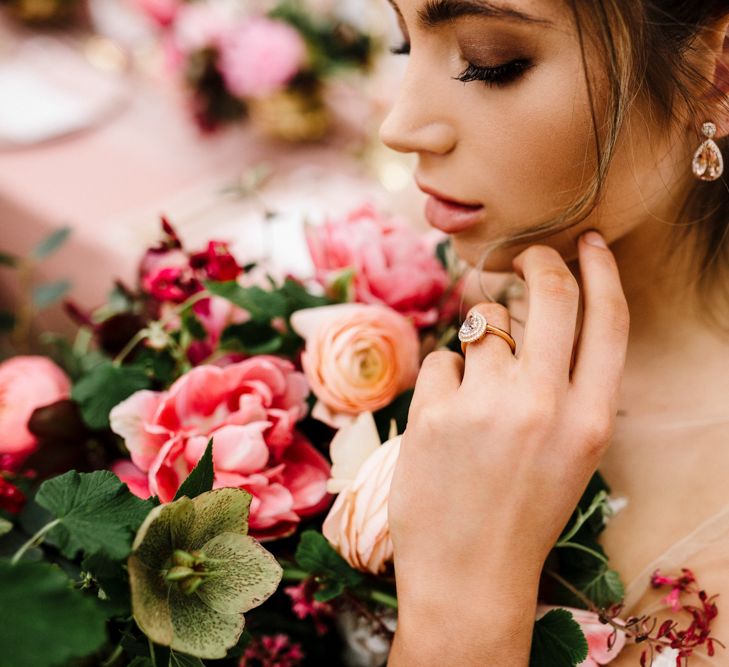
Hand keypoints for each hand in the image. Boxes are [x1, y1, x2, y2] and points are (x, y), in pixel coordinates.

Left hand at [387, 231, 629, 661]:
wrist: (469, 575)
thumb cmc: (522, 512)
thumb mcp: (571, 454)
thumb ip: (567, 389)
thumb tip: (535, 318)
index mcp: (591, 418)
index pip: (608, 319)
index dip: (600, 271)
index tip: (588, 243)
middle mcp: (545, 403)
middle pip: (549, 296)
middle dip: (536, 262)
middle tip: (522, 257)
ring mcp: (486, 405)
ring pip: (484, 327)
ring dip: (480, 347)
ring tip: (475, 400)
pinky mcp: (434, 412)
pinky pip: (443, 360)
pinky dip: (445, 379)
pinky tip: (447, 420)